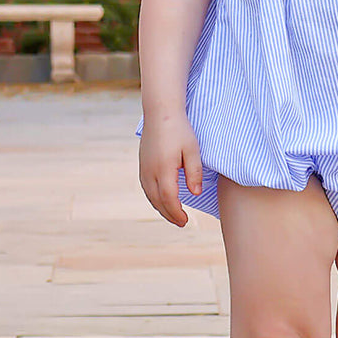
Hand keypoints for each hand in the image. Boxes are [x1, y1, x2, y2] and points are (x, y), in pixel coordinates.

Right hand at [139, 111, 202, 225]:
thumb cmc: (179, 130)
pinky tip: (163, 200)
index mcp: (163, 169)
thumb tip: (195, 193)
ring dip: (161, 208)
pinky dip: (155, 199)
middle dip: (169, 215)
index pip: (169, 199)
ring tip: (174, 215)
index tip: (185, 221)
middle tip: (182, 223)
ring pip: (150, 196)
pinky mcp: (142, 165)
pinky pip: (147, 188)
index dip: (176, 213)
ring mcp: (143, 169)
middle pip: (158, 202)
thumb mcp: (193, 149)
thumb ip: (194, 172)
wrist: (160, 113)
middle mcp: (150, 172)